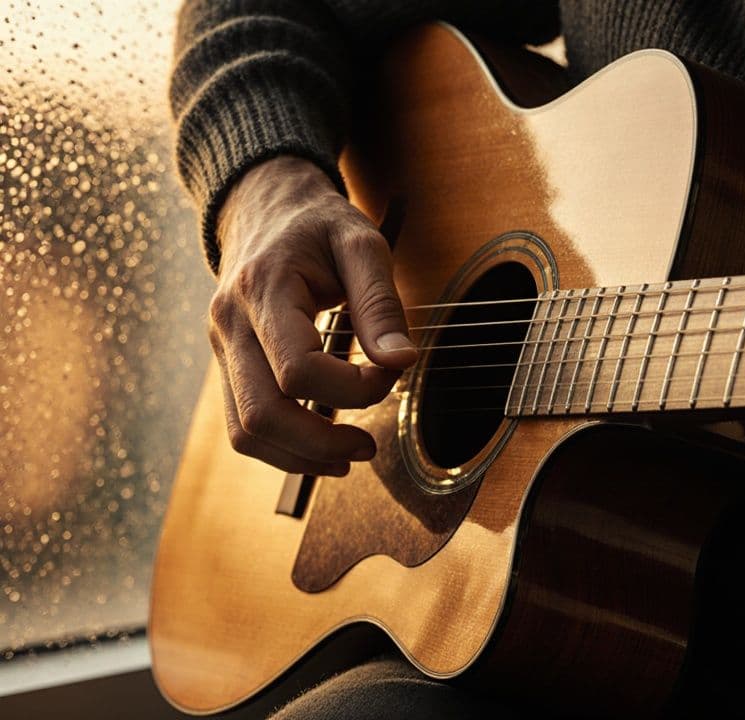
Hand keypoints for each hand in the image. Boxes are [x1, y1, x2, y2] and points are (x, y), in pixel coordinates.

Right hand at [209, 155, 417, 475]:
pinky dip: (284, 447)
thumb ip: (381, 303)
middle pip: (261, 413)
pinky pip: (243, 424)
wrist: (263, 207)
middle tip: (369, 446)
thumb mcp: (362, 243)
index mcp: (263, 289)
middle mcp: (229, 324)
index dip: (351, 388)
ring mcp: (220, 348)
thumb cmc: (317, 225)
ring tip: (352, 455)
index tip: (389, 373)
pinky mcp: (227, 365)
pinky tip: (323, 447)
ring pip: (245, 431)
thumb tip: (402, 362)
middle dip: (321, 442)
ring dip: (300, 457)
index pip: (297, 369)